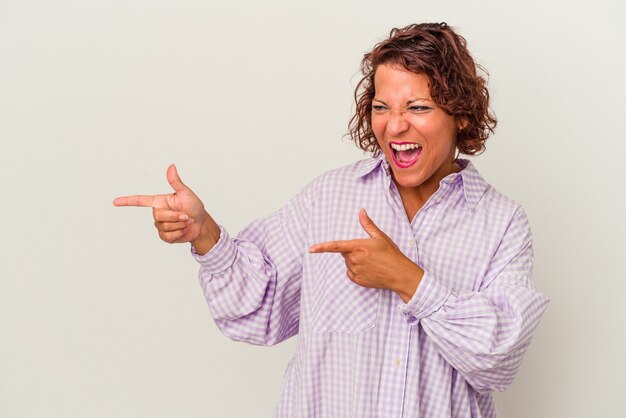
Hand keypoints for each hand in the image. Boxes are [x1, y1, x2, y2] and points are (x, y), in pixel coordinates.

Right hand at [113, 164, 219, 252]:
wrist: (201, 224)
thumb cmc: (194, 206)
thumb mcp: (185, 193)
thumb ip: (176, 181)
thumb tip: (171, 166)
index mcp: (159, 202)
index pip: (140, 201)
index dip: (127, 201)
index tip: (115, 202)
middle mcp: (158, 213)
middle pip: (159, 216)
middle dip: (176, 216)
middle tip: (186, 215)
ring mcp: (160, 225)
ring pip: (164, 227)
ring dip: (179, 224)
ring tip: (187, 221)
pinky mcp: (165, 236)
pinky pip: (168, 236)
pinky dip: (179, 233)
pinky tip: (184, 230)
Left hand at [308, 209, 422, 302]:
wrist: (399, 274)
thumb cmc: (391, 254)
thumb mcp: (380, 237)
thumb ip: (367, 224)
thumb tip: (361, 211)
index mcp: (358, 246)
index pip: (335, 246)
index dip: (321, 247)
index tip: (310, 249)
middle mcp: (354, 259)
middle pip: (345, 253)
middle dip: (353, 251)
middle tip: (369, 252)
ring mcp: (355, 271)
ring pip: (348, 263)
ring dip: (355, 261)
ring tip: (371, 262)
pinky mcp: (357, 280)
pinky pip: (351, 273)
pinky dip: (357, 271)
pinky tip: (369, 270)